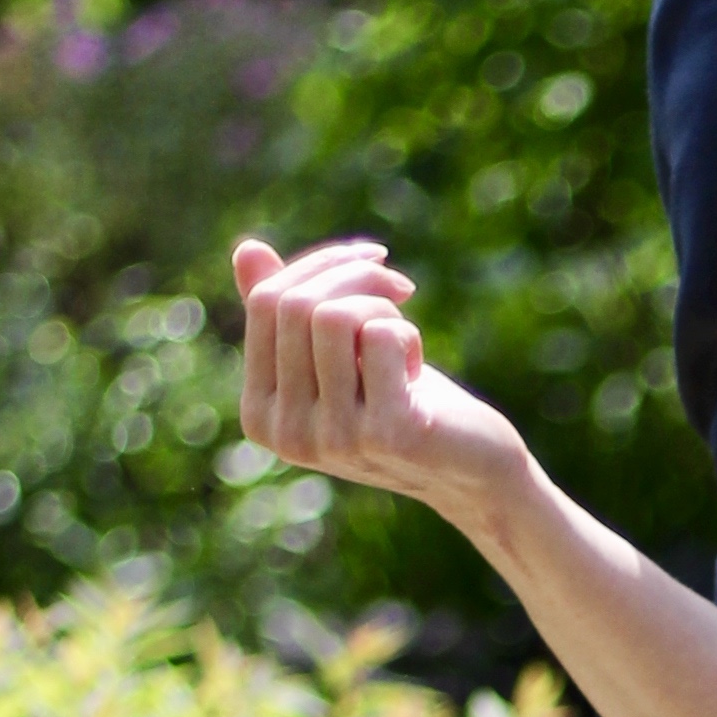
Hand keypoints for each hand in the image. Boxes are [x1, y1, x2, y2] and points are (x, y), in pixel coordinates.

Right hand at [232, 235, 533, 530]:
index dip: (321, 264)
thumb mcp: (338, 355)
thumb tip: (247, 249)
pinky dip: (407, 335)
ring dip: (383, 306)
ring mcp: (334, 440)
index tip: (372, 259)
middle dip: (356, 275)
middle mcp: (287, 435)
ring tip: (404, 338)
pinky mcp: (386, 435)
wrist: (469, 467)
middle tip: (399, 289)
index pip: (266, 303)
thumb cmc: (401, 400)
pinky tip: (417, 374)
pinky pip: (381, 337)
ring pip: (334, 317)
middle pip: (297, 305)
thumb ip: (290, 313)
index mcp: (260, 414)